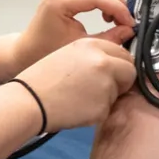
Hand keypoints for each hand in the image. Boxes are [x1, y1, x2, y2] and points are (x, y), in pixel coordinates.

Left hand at [12, 0, 136, 70]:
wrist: (30, 48)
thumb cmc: (49, 50)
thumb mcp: (82, 46)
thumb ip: (108, 38)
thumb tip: (128, 30)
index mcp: (59, 0)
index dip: (118, 8)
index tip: (129, 23)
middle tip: (124, 19)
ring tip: (114, 15)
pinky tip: (103, 8)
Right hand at [16, 38, 137, 130]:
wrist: (29, 101)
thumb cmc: (42, 79)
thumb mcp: (68, 54)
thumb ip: (94, 56)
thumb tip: (116, 65)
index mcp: (92, 45)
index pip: (123, 53)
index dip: (119, 64)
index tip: (114, 71)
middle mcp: (102, 62)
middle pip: (129, 71)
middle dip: (121, 80)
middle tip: (102, 87)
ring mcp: (105, 85)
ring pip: (119, 92)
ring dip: (106, 97)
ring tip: (80, 97)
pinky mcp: (102, 107)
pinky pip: (107, 110)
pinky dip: (96, 112)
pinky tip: (77, 108)